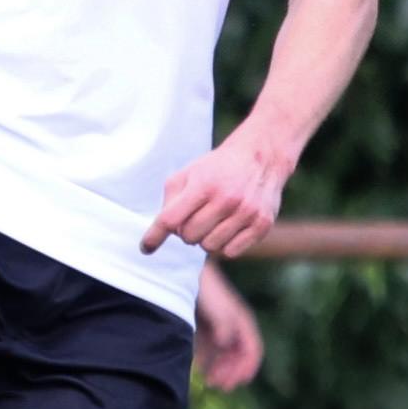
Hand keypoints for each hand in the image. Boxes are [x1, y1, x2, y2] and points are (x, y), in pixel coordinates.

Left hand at [141, 124, 293, 258]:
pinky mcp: (262, 224)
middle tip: (195, 217)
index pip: (170, 219)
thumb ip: (171, 200)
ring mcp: (246, 213)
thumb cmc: (218, 168)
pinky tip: (228, 229)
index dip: (154, 236)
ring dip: (206, 238)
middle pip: (188, 236)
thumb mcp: (189, 173)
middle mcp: (226, 200)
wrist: (261, 156)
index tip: (145, 248)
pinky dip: (224, 245)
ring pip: (209, 247)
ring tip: (213, 222)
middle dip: (186, 230)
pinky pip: (230, 252)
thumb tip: (165, 232)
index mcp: (204, 185)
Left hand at [191, 265, 264, 390]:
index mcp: (243, 322)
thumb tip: (225, 344)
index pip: (253, 351)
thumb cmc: (206, 290)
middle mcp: (234, 326)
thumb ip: (224, 326)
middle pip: (239, 356)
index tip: (235, 383)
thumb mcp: (218, 309)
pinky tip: (199, 369)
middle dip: (231, 372)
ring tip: (209, 382)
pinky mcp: (206, 326)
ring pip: (225, 354)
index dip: (246, 369)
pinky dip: (208, 361)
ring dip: (220, 369)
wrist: (187, 272)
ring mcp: (220, 326)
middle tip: (218, 386)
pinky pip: (211, 349)